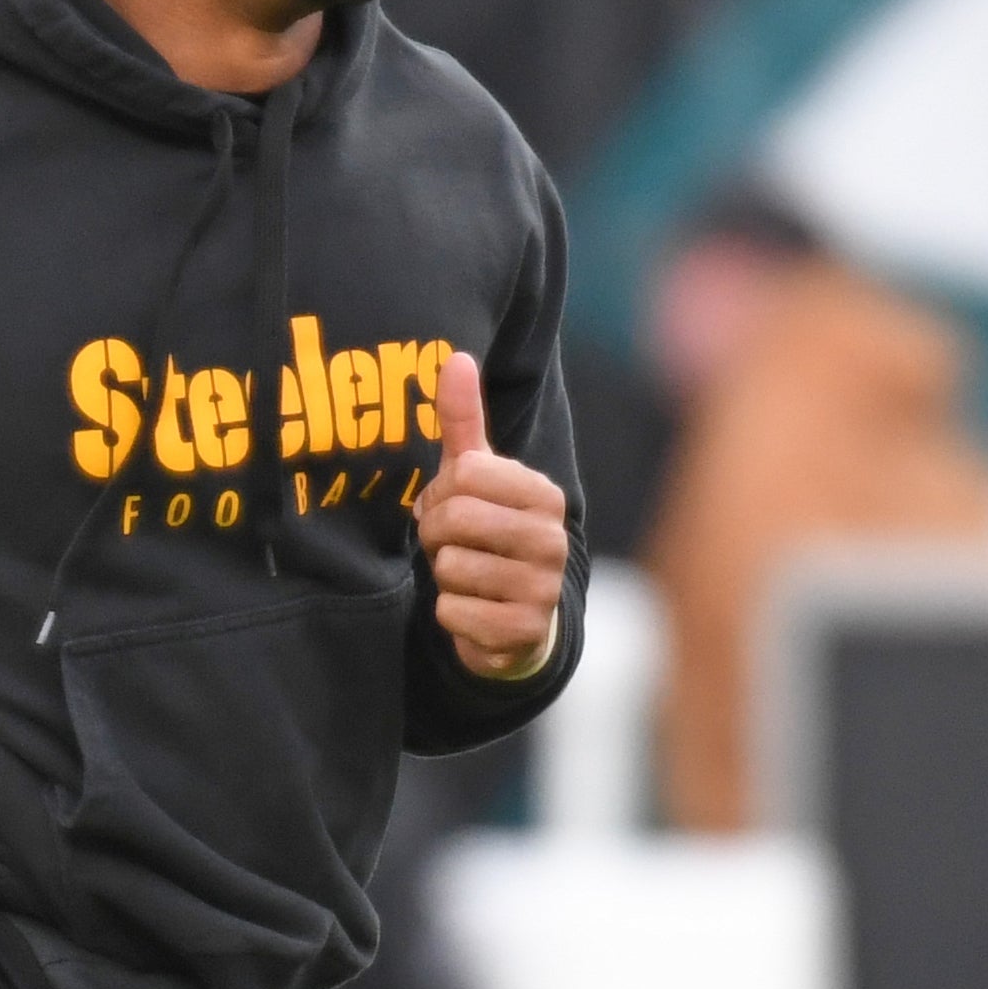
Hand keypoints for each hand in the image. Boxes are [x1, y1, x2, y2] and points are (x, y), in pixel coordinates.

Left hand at [414, 351, 567, 679]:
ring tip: (466, 574)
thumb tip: (457, 356)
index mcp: (544, 494)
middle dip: (435, 534)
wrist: (517, 618)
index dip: (440, 493)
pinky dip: (449, 612)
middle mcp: (552, 539)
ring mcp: (544, 588)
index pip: (463, 473)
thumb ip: (463, 420)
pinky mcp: (525, 632)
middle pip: (454, 519)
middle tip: (449, 544)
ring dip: (443, 574)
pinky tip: (474, 609)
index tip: (451, 507)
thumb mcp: (475, 476)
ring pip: (451, 567)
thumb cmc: (489, 534)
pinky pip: (453, 612)